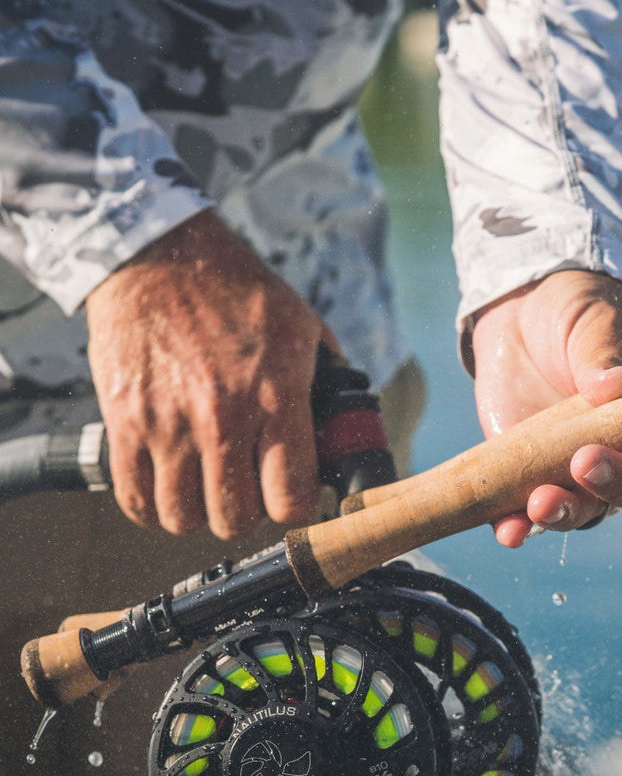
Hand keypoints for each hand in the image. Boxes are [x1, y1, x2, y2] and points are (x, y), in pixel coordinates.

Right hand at [86, 210, 332, 539]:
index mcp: (276, 395)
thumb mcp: (301, 325)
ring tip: (208, 489)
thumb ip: (325, 377)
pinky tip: (169, 487)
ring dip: (200, 514)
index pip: (289, 498)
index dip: (294, 507)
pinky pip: (136, 499)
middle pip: (236, 519)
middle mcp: (222, 417)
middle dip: (248, 514)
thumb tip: (343, 420)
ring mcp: (168, 424)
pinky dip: (153, 507)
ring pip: (184, 519)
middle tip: (249, 492)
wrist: (159, 257)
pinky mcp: (125, 422)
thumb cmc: (235, 289)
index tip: (292, 497)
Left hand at [471, 270, 621, 547]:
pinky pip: (532, 514)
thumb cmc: (577, 312)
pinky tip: (507, 532)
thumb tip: (616, 386)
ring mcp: (586, 470)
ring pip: (589, 510)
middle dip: (616, 485)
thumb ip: (605, 353)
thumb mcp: (596, 320)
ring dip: (567, 513)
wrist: (521, 313)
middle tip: (585, 462)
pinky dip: (520, 528)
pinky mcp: (538, 476)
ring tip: (541, 503)